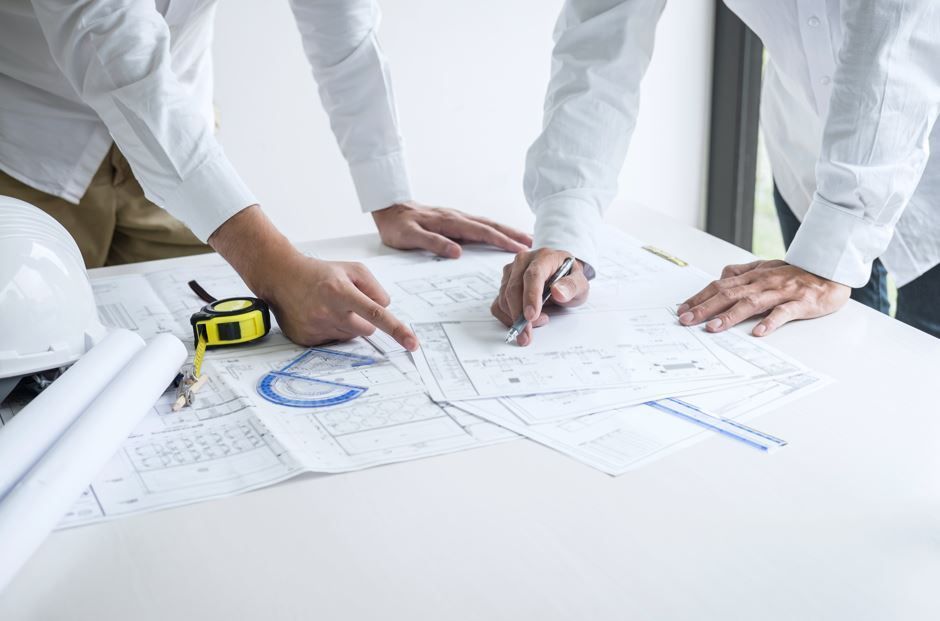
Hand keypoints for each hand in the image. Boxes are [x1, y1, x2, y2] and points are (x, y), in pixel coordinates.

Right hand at [266, 255, 417, 350]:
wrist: (281, 276)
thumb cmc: (320, 273)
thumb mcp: (353, 269)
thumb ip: (375, 287)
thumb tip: (385, 309)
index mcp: (342, 292)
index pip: (377, 314)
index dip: (397, 330)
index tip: (412, 343)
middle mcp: (328, 312)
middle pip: (367, 329)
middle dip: (363, 319)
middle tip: (346, 304)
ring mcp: (316, 328)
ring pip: (350, 336)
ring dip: (346, 325)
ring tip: (328, 307)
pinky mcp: (306, 339)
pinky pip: (332, 342)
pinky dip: (330, 331)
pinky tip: (317, 315)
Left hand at [372, 202, 531, 257]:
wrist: (387, 208)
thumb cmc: (396, 225)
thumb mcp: (409, 237)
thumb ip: (433, 243)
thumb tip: (458, 252)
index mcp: (449, 222)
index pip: (481, 232)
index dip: (501, 240)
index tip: (519, 248)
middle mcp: (456, 217)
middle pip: (489, 225)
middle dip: (512, 234)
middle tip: (532, 242)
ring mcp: (455, 218)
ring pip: (486, 224)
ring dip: (505, 231)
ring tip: (523, 239)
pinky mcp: (452, 220)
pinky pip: (478, 225)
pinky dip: (493, 229)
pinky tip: (499, 235)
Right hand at [491, 248, 590, 345]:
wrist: (562, 276)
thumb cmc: (569, 278)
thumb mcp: (581, 283)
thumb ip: (572, 286)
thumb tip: (558, 292)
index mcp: (543, 257)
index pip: (533, 275)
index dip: (530, 296)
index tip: (531, 316)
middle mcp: (523, 261)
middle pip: (513, 288)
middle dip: (519, 315)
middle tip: (528, 335)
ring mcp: (511, 273)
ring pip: (504, 298)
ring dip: (516, 318)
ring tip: (538, 321)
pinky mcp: (504, 285)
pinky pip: (498, 305)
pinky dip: (507, 318)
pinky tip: (524, 322)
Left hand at [677, 259, 849, 335]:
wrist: (831, 269)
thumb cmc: (797, 272)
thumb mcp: (766, 268)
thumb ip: (743, 272)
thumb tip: (721, 275)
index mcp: (753, 276)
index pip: (719, 285)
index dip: (699, 297)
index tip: (682, 310)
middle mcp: (763, 282)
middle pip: (729, 294)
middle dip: (705, 308)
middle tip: (686, 321)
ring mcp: (781, 291)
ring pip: (752, 302)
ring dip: (731, 316)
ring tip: (713, 328)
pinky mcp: (800, 302)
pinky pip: (784, 312)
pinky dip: (771, 321)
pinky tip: (759, 332)